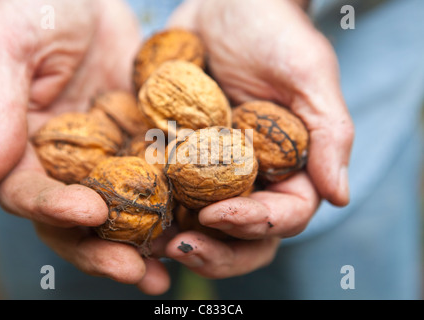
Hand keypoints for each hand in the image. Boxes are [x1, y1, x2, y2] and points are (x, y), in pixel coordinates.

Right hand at [0, 0, 168, 294]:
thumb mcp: (12, 42)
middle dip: (103, 248)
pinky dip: (169, 211)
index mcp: (20, 147)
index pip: (30, 192)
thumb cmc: (44, 8)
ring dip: (139, 246)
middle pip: (76, 221)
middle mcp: (62, 165)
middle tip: (135, 270)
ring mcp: (105, 161)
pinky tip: (189, 229)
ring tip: (163, 273)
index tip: (88, 212)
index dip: (54, 208)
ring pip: (118, 215)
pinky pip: (155, 186)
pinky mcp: (141, 150)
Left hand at [161, 0, 353, 275]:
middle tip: (180, 249)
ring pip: (200, 222)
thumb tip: (341, 196)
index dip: (255, 224)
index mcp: (291, 167)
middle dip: (215, 249)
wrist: (228, 5)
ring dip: (176, 238)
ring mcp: (212, 171)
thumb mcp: (309, 75)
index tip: (219, 215)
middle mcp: (252, 178)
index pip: (283, 214)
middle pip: (241, 235)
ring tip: (146, 244)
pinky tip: (123, 210)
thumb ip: (330, 134)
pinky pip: (163, 189)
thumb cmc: (274, 33)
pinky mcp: (177, 155)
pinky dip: (148, 205)